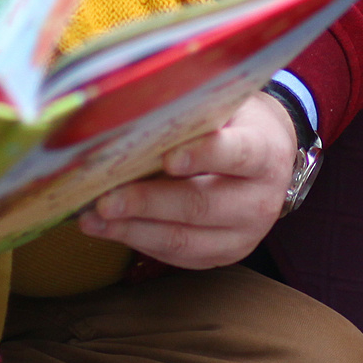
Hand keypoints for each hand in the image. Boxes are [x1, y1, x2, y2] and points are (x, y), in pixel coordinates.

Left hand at [78, 91, 296, 268]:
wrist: (269, 162)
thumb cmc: (233, 125)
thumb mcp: (224, 107)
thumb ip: (191, 110)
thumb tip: (130, 107)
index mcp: (264, 152)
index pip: (237, 154)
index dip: (202, 155)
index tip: (167, 158)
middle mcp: (260, 200)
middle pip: (201, 205)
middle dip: (148, 203)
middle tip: (106, 199)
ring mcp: (244, 235)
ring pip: (185, 240)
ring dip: (133, 230)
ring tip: (93, 219)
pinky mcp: (222, 255)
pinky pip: (178, 256)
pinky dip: (139, 242)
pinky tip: (107, 229)